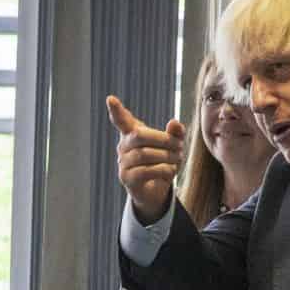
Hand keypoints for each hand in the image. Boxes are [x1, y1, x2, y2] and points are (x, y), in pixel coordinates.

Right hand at [105, 95, 186, 224]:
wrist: (155, 191)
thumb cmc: (162, 162)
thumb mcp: (172, 147)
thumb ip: (175, 133)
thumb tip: (174, 122)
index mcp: (132, 135)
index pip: (122, 120)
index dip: (116, 110)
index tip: (110, 98)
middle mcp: (123, 147)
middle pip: (139, 136)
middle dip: (163, 139)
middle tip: (180, 145)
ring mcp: (123, 163)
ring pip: (145, 154)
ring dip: (167, 156)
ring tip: (178, 159)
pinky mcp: (126, 178)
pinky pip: (146, 171)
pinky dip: (163, 170)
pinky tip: (170, 171)